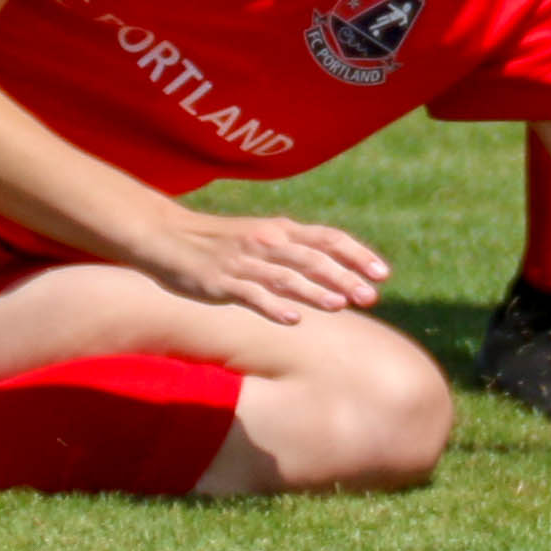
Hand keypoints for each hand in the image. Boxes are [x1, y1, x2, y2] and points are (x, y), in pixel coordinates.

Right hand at [153, 210, 390, 327]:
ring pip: (287, 276)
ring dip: (315, 290)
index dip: (357, 254)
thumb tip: (332, 274)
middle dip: (344, 277)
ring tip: (340, 305)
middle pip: (314, 258)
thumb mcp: (260, 240)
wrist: (167, 236)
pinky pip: (252, 294)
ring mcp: (244, 262)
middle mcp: (267, 242)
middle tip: (371, 297)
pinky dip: (273, 306)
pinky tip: (293, 319)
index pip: (328, 238)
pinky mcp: (222, 282)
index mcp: (280, 230)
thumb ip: (292, 254)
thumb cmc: (218, 243)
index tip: (383, 274)